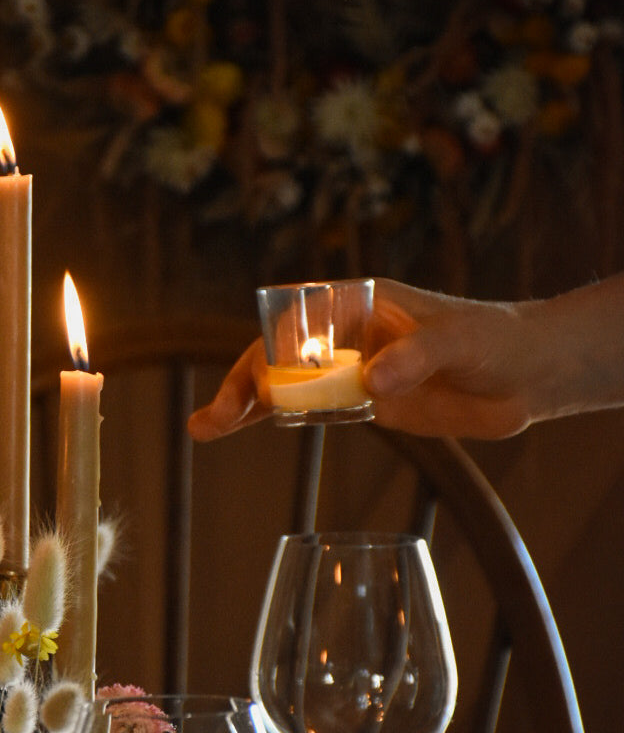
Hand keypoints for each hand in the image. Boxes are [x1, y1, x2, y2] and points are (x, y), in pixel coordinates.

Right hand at [187, 280, 537, 442]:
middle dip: (244, 384)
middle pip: (278, 354)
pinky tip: (238, 430)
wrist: (528, 374)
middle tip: (218, 418)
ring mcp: (351, 368)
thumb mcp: (460, 341)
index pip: (300, 319)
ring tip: (204, 429)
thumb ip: (417, 357)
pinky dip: (271, 419)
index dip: (275, 349)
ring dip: (243, 403)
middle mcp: (346, 333)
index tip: (264, 383)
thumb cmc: (496, 339)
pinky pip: (308, 408)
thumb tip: (372, 381)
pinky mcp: (364, 401)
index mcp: (363, 302)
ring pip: (283, 383)